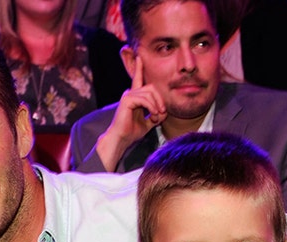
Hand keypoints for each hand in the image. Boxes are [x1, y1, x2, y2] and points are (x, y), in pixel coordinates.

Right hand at [97, 55, 166, 170]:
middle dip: (160, 99)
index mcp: (134, 97)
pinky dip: (151, 107)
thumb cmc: (132, 132)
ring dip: (156, 106)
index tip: (139, 57)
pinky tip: (153, 116)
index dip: (139, 68)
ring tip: (156, 117)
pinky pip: (144, 99)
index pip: (138, 79)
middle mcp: (130, 93)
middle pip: (151, 87)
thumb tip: (164, 111)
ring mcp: (128, 96)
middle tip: (162, 113)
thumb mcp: (149, 122)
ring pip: (149, 93)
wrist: (122, 139)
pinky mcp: (127, 100)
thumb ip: (156, 115)